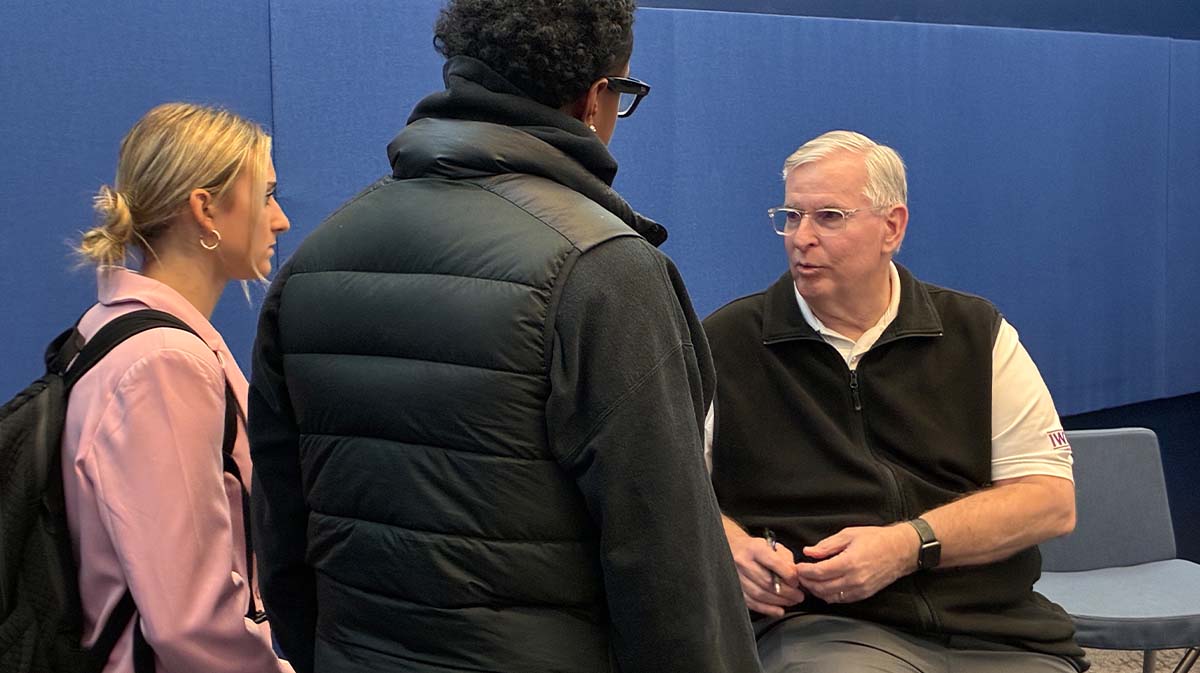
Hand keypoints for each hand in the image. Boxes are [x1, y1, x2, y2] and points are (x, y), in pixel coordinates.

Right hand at [723, 522, 804, 615]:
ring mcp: (736, 576)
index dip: (789, 575)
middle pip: (767, 582)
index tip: (796, 582)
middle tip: (798, 596)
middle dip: (787, 592)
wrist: (733, 549)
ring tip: (791, 602)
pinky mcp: (735, 589)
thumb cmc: (756, 549)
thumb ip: (786, 560)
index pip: (774, 563)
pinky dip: (767, 609)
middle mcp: (743, 562)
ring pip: (759, 594)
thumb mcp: (773, 547)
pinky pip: (751, 603)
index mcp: (754, 549)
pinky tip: (778, 610)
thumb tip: (794, 575)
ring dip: (779, 601)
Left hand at [794, 524, 918, 603]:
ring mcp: (860, 589)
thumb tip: (808, 552)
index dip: (804, 571)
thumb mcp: (849, 534)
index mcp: (849, 562)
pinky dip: (829, 595)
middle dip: (806, 582)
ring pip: (829, 597)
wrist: (901, 550)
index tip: (797, 566)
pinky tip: (824, 586)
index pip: (818, 572)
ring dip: (816, 590)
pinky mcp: (864, 594)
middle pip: (821, 588)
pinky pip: (841, 599)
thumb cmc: (876, 539)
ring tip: (809, 580)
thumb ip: (827, 545)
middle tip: (799, 574)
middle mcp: (854, 579)